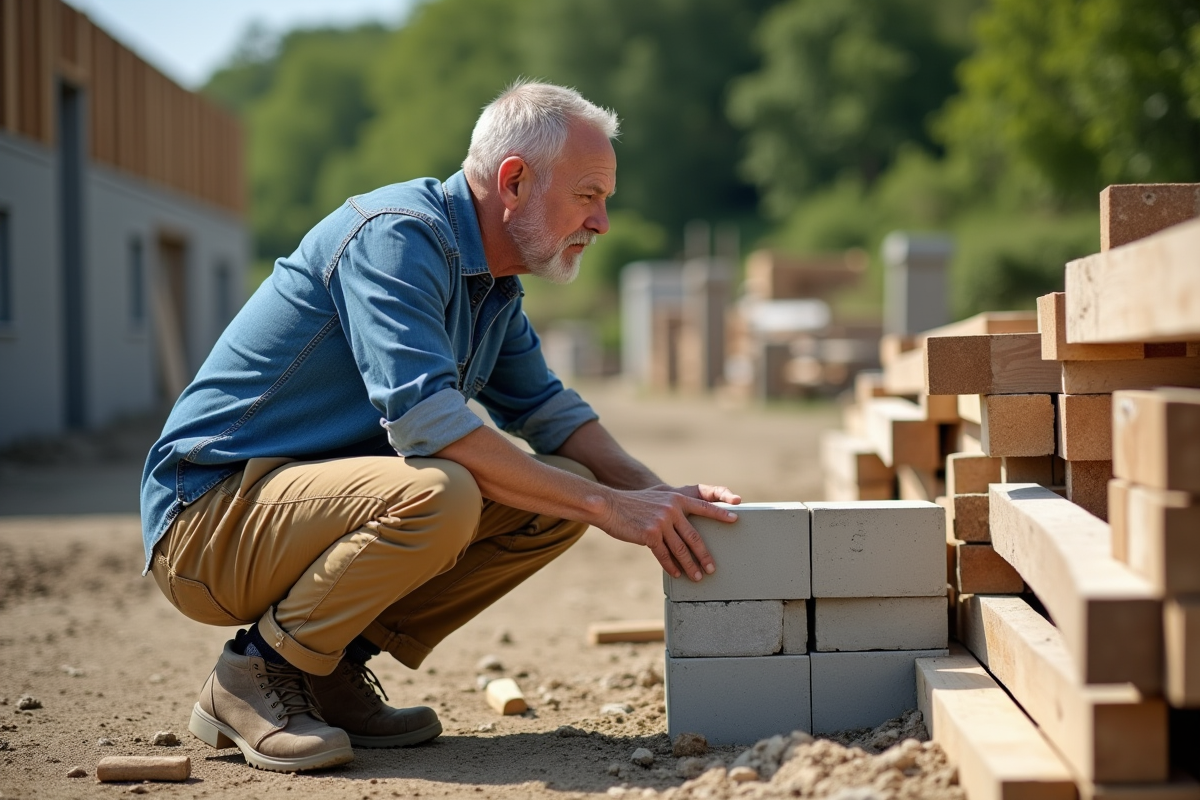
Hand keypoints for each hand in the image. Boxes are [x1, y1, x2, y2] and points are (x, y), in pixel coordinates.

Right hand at [598, 486, 739, 581]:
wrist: (609, 505)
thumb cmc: (632, 503)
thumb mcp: (656, 497)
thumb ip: (671, 507)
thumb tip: (682, 525)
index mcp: (676, 498)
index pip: (703, 507)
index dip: (720, 514)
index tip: (735, 519)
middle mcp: (672, 509)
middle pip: (694, 536)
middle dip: (704, 555)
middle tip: (712, 567)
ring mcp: (661, 522)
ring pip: (681, 549)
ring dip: (690, 565)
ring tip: (698, 577)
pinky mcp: (649, 534)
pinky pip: (664, 555)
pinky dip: (671, 566)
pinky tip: (677, 574)